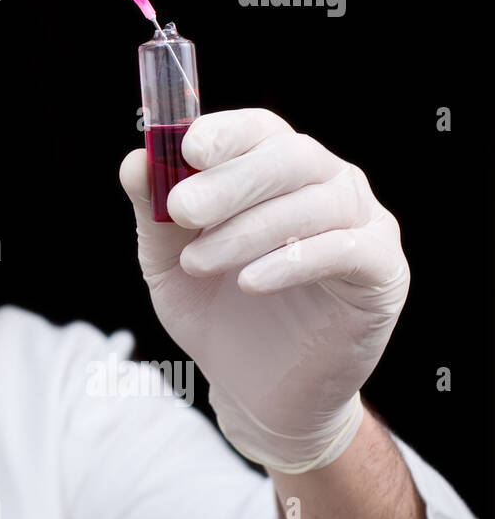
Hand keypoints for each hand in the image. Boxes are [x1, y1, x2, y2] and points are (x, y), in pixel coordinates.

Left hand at [118, 109, 410, 473]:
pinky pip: (345, 250)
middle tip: (181, 207)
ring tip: (198, 262)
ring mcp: (362, 224)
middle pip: (291, 156)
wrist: (255, 389)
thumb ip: (153, 211)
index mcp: (276, 168)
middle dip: (230, 180)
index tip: (186, 146)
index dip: (225, 132)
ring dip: (247, 229)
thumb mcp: (168, 261)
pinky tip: (249, 282)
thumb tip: (135, 161)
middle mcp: (328, 184)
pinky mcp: (383, 272)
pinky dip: (293, 261)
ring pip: (315, 202)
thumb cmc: (215, 309)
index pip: (259, 129)